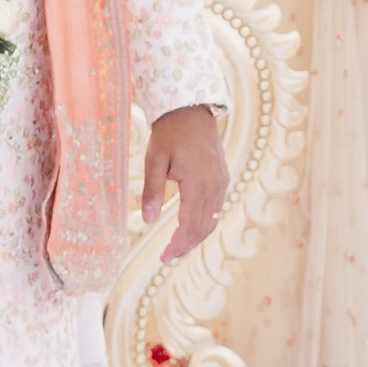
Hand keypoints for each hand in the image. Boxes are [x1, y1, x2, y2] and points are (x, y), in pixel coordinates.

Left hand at [141, 104, 226, 262]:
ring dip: (196, 237)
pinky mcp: (222, 178)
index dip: (177, 245)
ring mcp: (221, 182)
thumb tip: (146, 220)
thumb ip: (152, 190)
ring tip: (177, 247)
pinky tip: (189, 227)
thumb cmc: (170, 132)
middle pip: (204, 228)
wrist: (191, 109)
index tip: (164, 257)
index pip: (190, 226)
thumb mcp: (154, 159)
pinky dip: (204, 223)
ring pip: (212, 221)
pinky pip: (216, 209)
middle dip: (186, 246)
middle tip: (167, 257)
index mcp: (199, 184)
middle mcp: (215, 186)